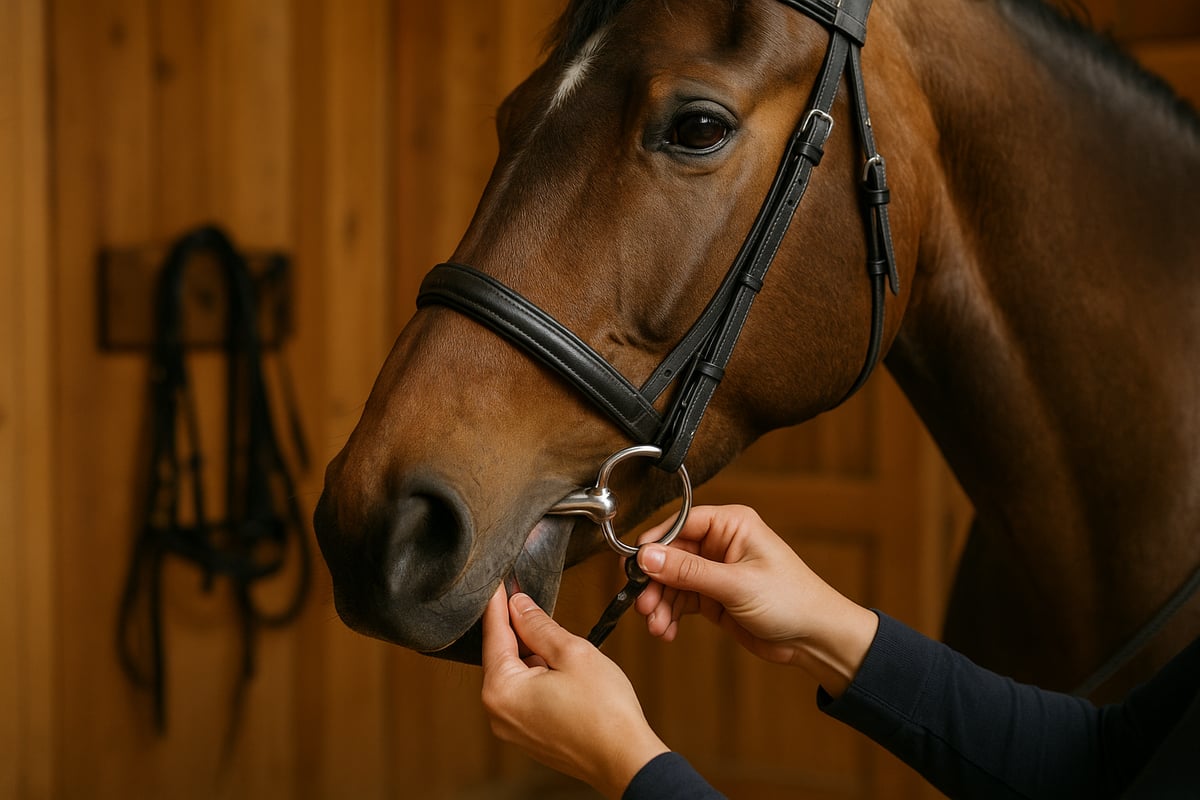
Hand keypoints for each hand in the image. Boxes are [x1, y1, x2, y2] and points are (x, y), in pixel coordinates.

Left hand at [480, 586, 668, 797]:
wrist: (625, 760)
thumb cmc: (605, 712)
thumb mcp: (572, 653)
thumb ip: (539, 625)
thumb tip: (519, 606)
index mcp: (502, 690)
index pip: (494, 635)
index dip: (499, 605)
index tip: (499, 584)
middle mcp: (498, 713)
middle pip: (503, 656)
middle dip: (521, 631)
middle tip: (538, 607)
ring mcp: (513, 728)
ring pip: (517, 675)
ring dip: (535, 655)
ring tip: (565, 649)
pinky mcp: (529, 735)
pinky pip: (525, 695)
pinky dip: (540, 677)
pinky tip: (565, 672)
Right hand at [634, 505, 877, 696]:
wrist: (815, 638)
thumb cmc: (791, 600)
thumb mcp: (736, 584)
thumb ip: (688, 571)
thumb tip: (646, 556)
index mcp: (731, 525)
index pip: (679, 524)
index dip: (654, 544)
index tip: (633, 566)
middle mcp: (720, 543)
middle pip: (670, 555)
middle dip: (654, 582)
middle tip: (643, 605)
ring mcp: (715, 570)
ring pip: (671, 580)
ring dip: (660, 603)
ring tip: (657, 626)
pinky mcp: (713, 596)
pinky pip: (680, 600)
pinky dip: (670, 615)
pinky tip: (667, 630)